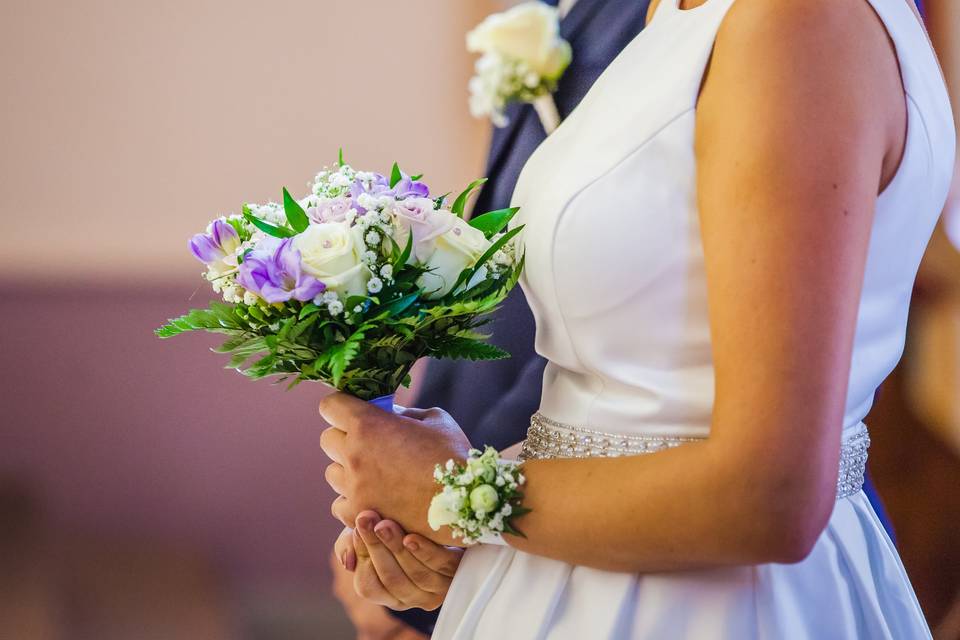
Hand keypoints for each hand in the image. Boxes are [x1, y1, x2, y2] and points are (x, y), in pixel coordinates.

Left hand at [320, 393, 470, 541]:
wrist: (465, 505)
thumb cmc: (453, 456)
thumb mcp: (434, 420)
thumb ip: (404, 414)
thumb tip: (388, 415)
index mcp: (368, 424)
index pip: (330, 405)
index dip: (342, 406)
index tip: (354, 410)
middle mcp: (353, 454)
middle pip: (328, 439)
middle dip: (346, 437)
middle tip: (371, 443)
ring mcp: (353, 487)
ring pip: (332, 472)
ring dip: (348, 470)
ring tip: (376, 474)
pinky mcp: (358, 514)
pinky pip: (338, 503)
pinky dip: (352, 500)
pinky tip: (374, 497)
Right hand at [335, 511, 462, 610]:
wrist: (434, 524)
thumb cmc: (393, 530)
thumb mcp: (366, 536)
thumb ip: (349, 546)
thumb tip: (348, 561)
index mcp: (387, 594)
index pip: (369, 586)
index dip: (363, 557)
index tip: (356, 529)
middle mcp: (412, 597)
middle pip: (392, 579)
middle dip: (376, 547)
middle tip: (366, 519)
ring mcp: (436, 587)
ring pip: (416, 574)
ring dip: (396, 548)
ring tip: (384, 524)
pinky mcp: (456, 570)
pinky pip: (440, 565)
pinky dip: (424, 552)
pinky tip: (411, 537)